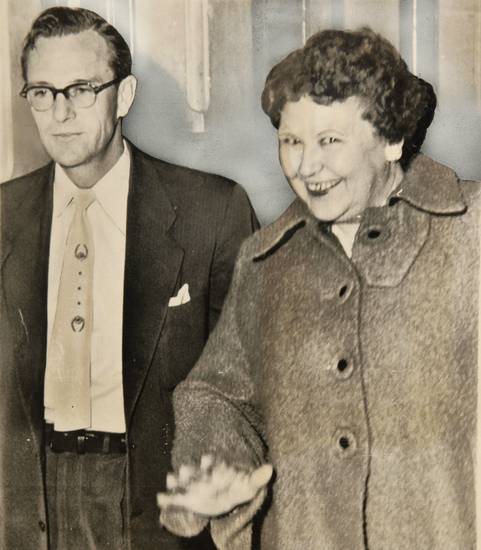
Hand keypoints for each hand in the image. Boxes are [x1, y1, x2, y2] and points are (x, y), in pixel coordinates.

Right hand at [157, 454, 272, 516]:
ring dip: (175, 480)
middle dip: (188, 470)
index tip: (206, 459)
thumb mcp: (247, 486)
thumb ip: (257, 478)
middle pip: (193, 470)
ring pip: (180, 481)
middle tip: (184, 469)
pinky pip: (172, 498)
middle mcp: (200, 475)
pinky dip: (165, 499)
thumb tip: (270, 469)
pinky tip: (160, 499)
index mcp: (216, 469)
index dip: (209, 461)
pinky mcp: (183, 498)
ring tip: (171, 480)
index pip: (211, 462)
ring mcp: (190, 486)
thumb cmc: (234, 489)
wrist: (219, 496)